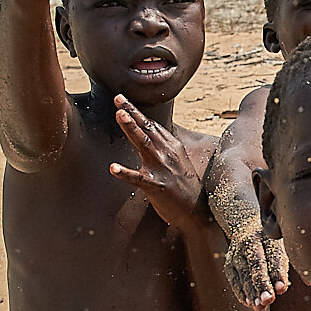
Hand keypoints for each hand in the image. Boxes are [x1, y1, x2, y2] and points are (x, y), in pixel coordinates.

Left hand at [110, 95, 205, 230]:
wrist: (197, 212)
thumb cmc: (185, 187)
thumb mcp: (178, 161)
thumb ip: (165, 148)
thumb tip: (152, 135)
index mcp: (172, 146)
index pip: (152, 125)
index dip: (136, 112)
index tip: (122, 99)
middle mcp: (167, 153)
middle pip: (146, 128)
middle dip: (132, 112)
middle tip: (118, 98)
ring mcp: (162, 168)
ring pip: (143, 143)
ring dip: (131, 128)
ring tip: (119, 115)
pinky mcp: (156, 186)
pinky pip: (137, 178)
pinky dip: (125, 173)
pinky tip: (113, 168)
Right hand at [223, 229, 289, 309]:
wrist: (246, 228)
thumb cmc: (273, 241)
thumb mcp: (285, 244)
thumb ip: (296, 262)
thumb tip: (310, 282)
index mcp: (267, 235)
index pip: (273, 255)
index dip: (278, 272)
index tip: (282, 287)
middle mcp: (249, 242)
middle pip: (256, 266)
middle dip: (262, 284)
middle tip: (268, 300)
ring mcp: (236, 253)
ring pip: (244, 275)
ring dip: (251, 293)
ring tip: (259, 306)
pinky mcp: (229, 265)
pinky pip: (234, 281)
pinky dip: (241, 293)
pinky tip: (249, 303)